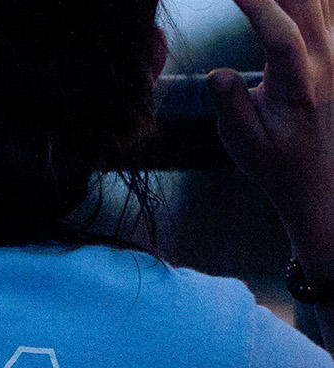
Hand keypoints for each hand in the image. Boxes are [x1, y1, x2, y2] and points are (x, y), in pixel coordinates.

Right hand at [211, 0, 333, 274]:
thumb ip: (231, 107)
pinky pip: (329, 5)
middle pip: (307, 0)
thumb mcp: (243, 144)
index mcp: (300, 84)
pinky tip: (289, 1)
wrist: (320, 176)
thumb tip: (218, 73)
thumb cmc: (274, 161)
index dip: (257, 5)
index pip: (280, 35)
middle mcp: (328, 58)